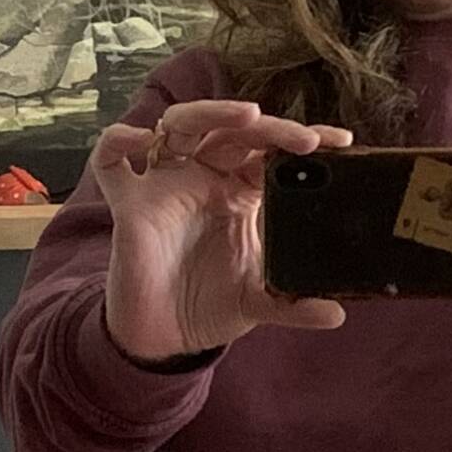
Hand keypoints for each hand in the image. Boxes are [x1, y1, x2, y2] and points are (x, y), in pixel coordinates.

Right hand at [88, 97, 352, 361]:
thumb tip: (337, 314)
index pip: (271, 154)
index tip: (340, 143)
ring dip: (212, 113)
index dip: (302, 143)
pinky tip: (138, 139)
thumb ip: (294, 305)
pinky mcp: (128, 204)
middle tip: (306, 139)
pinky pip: (112, 160)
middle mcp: (203, 180)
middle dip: (271, 129)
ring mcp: (165, 186)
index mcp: (239, 194)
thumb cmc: (209, 307)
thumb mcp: (258, 304)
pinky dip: (118, 142)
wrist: (163, 338)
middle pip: (234, 132)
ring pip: (180, 126)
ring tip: (249, 116)